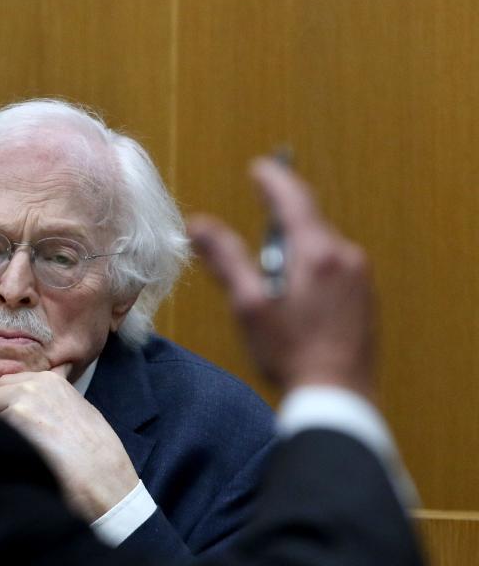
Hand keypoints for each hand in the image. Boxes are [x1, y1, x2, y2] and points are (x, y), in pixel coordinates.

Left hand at [0, 367, 139, 522]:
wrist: (106, 481)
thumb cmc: (99, 456)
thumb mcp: (80, 412)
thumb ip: (53, 402)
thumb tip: (28, 409)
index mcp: (52, 380)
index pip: (7, 383)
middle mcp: (36, 386)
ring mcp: (23, 403)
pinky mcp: (14, 426)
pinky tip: (0, 459)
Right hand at [187, 158, 375, 400]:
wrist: (337, 397)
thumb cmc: (290, 354)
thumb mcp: (249, 305)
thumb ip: (226, 260)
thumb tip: (198, 224)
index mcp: (316, 254)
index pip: (294, 200)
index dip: (273, 181)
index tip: (260, 168)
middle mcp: (346, 257)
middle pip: (307, 227)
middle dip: (279, 233)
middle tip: (254, 265)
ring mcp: (361, 278)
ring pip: (321, 251)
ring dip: (295, 259)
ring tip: (275, 297)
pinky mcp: (367, 299)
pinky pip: (335, 271)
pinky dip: (313, 277)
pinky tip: (299, 309)